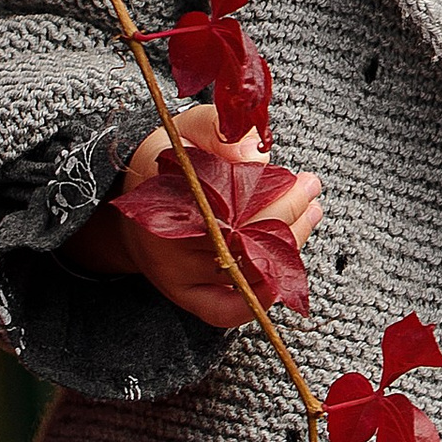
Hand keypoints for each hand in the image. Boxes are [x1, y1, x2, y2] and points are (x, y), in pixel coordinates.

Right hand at [73, 100, 323, 329]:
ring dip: (287, 247)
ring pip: (243, 272)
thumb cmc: (166, 164)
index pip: (228, 203)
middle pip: (241, 237)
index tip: (297, 178)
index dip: (271, 193)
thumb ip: (217, 130)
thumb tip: (255, 153)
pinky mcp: (185, 297)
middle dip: (288, 212)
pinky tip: (284, 272)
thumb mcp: (186, 131)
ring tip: (310, 214)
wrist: (131, 204)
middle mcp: (168, 242)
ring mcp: (176, 276)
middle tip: (310, 189)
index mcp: (164, 196)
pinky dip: (259, 297)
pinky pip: (226, 311)